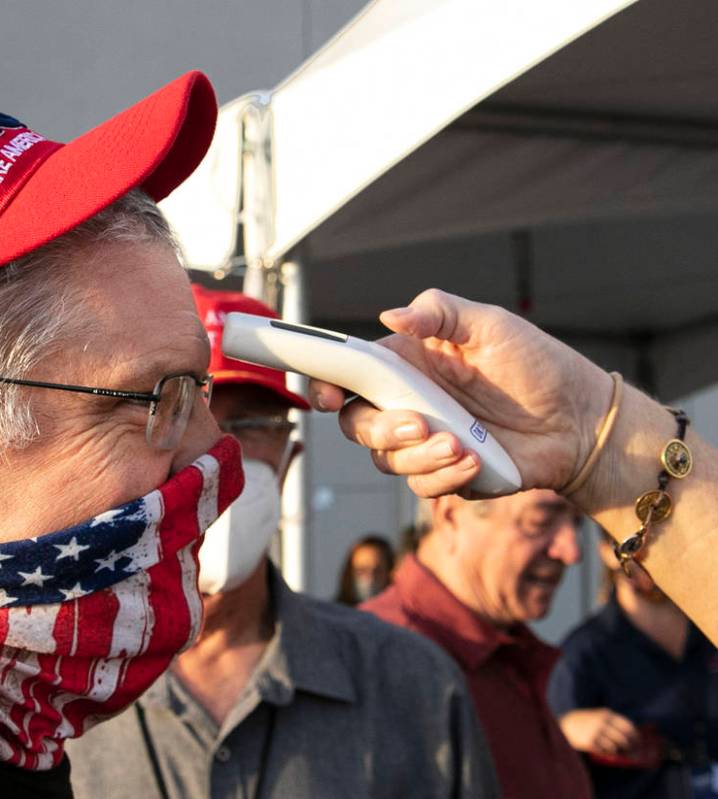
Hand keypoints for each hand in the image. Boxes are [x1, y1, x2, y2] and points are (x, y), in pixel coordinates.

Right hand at [309, 289, 613, 497]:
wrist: (580, 421)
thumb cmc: (537, 365)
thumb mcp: (491, 324)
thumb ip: (439, 312)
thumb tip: (391, 314)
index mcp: (406, 365)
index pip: (347, 375)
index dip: (324, 385)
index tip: (328, 397)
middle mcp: (406, 404)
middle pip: (356, 424)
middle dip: (379, 429)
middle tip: (419, 424)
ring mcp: (424, 442)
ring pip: (387, 460)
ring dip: (419, 457)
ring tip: (462, 446)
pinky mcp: (446, 474)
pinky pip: (422, 486)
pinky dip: (444, 477)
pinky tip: (475, 461)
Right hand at [558, 708, 641, 756]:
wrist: (566, 724)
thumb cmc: (588, 723)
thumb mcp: (601, 718)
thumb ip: (615, 726)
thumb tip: (633, 741)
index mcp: (606, 714)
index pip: (628, 727)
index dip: (635, 737)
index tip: (638, 744)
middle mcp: (602, 722)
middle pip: (624, 738)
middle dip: (631, 748)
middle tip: (634, 755)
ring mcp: (595, 731)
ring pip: (615, 746)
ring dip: (618, 752)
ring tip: (615, 752)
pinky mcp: (589, 741)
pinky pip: (605, 751)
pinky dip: (608, 754)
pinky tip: (605, 752)